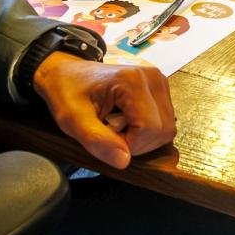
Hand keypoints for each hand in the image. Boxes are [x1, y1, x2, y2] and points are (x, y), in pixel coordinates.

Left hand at [31, 52, 175, 169]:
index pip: (149, 129)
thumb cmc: (67, 92)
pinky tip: (126, 123)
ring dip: (143, 138)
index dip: (129, 145)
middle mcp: (153, 78)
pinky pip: (164, 121)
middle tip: (111, 136)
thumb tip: (124, 162)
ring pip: (166, 128)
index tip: (105, 139)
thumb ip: (97, 140)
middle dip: (138, 144)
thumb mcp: (72, 119)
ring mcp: (159, 82)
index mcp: (133, 81)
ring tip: (117, 128)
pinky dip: (146, 130)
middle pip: (163, 130)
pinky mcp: (160, 88)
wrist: (67, 72)